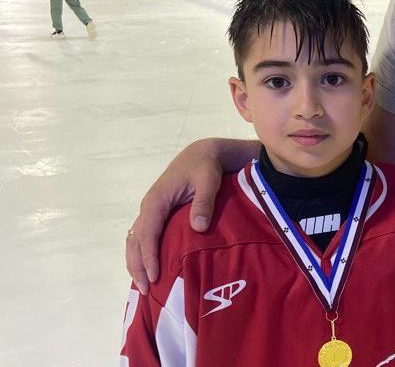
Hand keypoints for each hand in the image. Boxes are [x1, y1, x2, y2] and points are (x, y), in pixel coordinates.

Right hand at [125, 139, 223, 292]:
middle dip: (138, 266)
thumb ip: (204, 202)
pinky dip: (141, 254)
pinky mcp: (156, 214)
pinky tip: (147, 271)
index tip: (153, 276)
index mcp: (157, 200)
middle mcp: (148, 207)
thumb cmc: (205, 167)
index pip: (148, 232)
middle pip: (135, 241)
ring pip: (135, 241)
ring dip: (136, 263)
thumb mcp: (208, 180)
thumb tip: (198, 227)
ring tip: (144, 286)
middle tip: (146, 290)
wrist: (201, 154)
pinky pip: (142, 237)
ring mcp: (150, 211)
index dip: (148, 255)